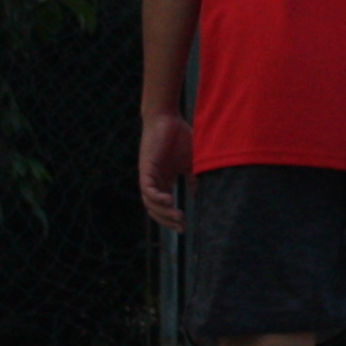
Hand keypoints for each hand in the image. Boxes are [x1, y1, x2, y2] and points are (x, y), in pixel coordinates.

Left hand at [136, 112, 192, 227]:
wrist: (167, 117)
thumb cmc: (179, 135)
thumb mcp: (191, 161)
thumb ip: (194, 176)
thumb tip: (200, 193)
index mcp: (164, 180)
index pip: (164, 206)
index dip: (172, 218)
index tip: (185, 227)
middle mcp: (154, 181)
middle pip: (155, 209)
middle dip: (168, 220)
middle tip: (182, 227)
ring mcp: (148, 176)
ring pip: (150, 203)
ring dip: (163, 212)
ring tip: (178, 216)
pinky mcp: (145, 169)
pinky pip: (147, 189)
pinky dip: (157, 198)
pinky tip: (170, 200)